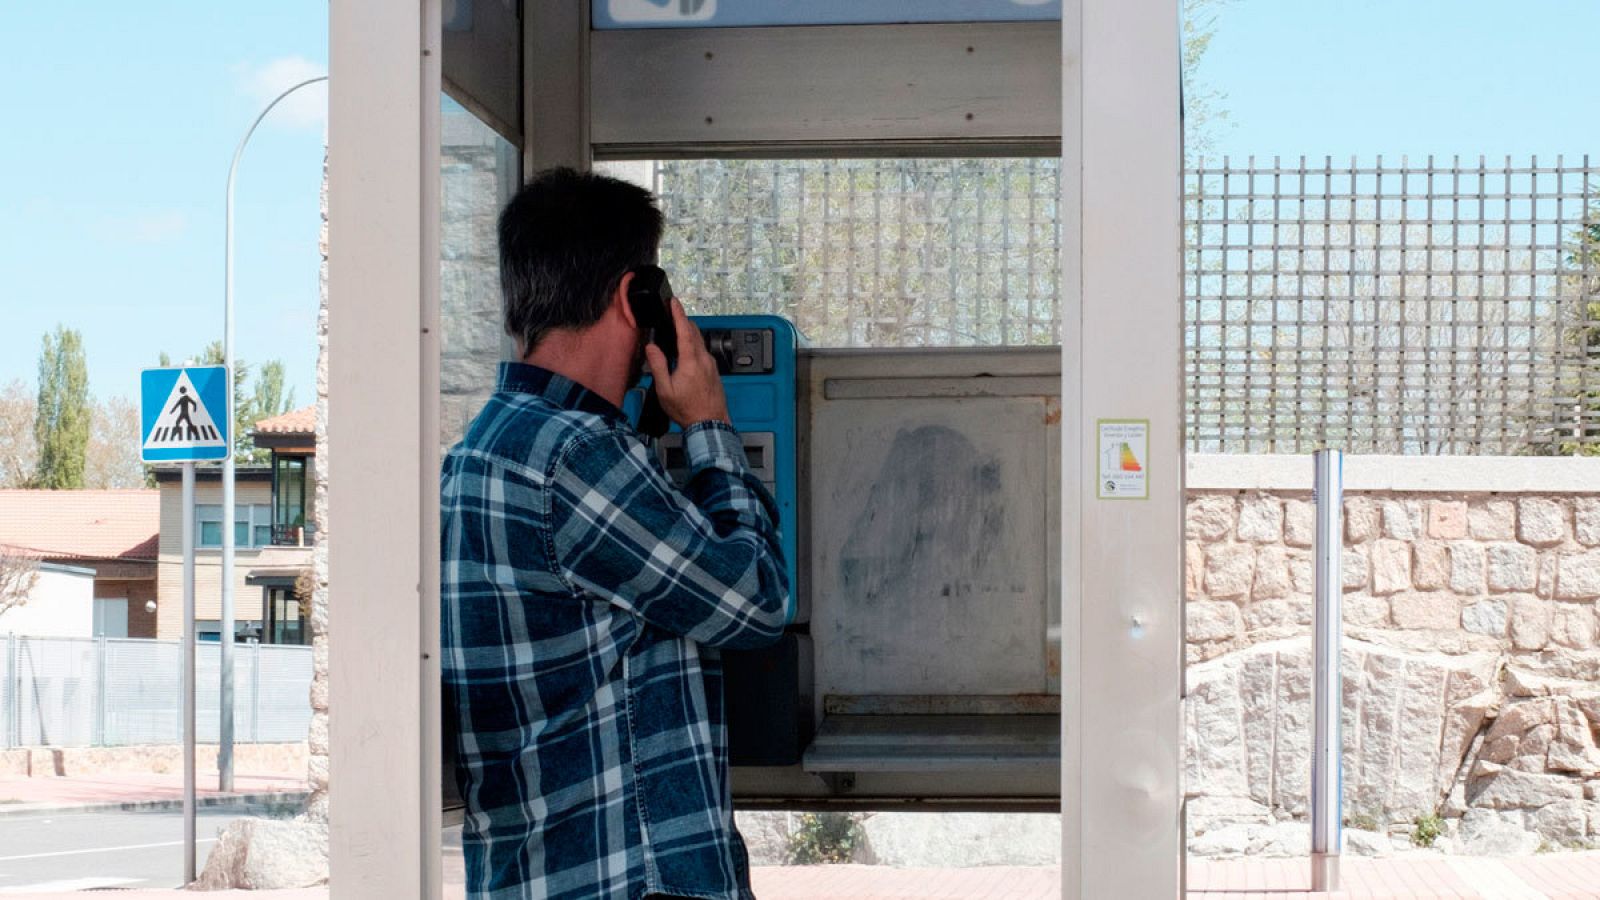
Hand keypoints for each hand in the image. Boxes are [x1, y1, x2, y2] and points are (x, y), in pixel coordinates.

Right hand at [644, 298, 729, 427]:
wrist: (710, 424)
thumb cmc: (687, 410)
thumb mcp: (665, 390)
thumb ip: (658, 366)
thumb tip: (651, 347)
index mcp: (691, 361)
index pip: (685, 331)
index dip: (678, 314)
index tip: (674, 302)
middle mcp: (704, 359)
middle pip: (694, 332)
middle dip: (683, 320)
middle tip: (672, 313)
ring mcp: (711, 365)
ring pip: (700, 341)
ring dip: (689, 333)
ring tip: (677, 330)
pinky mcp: (714, 371)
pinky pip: (703, 351)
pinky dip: (694, 345)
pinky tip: (686, 352)